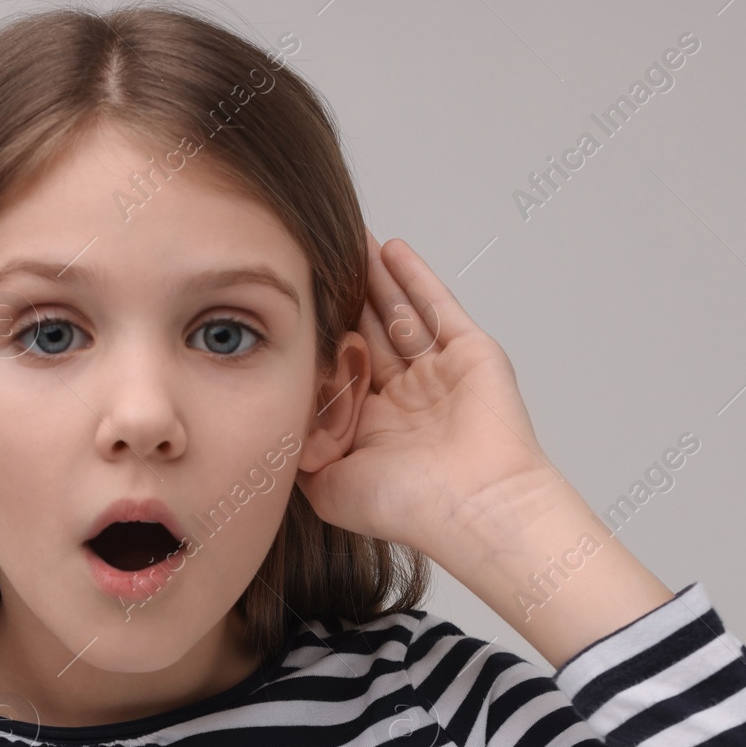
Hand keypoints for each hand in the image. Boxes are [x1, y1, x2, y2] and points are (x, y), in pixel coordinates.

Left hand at [296, 231, 576, 557]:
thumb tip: (273, 429)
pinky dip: (413, 277)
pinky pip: (436, 305)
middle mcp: (406, 398)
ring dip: (374, 277)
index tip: (290, 306)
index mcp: (374, 426)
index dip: (318, 336)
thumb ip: (300, 455)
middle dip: (343, 297)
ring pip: (399, 313)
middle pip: (368, 332)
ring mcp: (440, 373)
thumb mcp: (329, 486)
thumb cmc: (407, 506)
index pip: (339, 367)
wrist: (472, 507)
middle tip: (316, 258)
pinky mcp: (470, 353)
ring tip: (349, 240)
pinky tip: (390, 250)